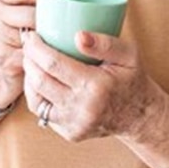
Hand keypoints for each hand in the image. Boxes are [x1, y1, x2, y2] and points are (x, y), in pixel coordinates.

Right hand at [0, 0, 53, 107]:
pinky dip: (44, 53)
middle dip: (49, 20)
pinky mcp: (2, 60)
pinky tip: (50, 52)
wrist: (1, 61)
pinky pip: (32, 54)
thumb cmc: (16, 22)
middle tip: (63, 23)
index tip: (57, 3)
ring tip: (59, 37)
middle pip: (31, 14)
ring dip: (49, 38)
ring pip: (32, 35)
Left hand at [22, 29, 161, 142]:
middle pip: (40, 81)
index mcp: (96, 86)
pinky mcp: (69, 133)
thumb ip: (105, 43)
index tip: (32, 35)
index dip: (37, 48)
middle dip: (29, 59)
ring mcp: (74, 123)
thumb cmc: (132, 79)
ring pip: (36, 99)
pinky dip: (37, 94)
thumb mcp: (129, 55)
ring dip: (29, 77)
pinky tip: (41, 80)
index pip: (54, 64)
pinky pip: (42, 112)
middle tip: (29, 44)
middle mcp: (82, 108)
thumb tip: (78, 35)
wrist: (139, 116)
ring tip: (32, 61)